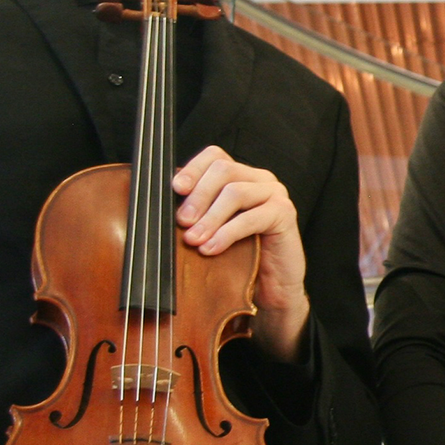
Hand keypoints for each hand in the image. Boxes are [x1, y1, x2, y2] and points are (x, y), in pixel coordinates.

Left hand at [174, 146, 309, 361]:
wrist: (269, 288)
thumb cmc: (237, 258)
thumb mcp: (210, 230)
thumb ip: (194, 212)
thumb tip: (160, 202)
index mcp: (240, 176)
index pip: (215, 156)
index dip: (193, 169)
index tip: (174, 189)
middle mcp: (259, 179)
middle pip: (223, 169)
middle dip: (197, 196)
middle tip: (180, 221)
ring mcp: (274, 194)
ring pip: (235, 192)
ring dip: (209, 218)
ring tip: (193, 240)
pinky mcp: (284, 214)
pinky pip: (251, 218)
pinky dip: (227, 234)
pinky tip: (211, 249)